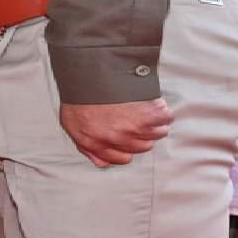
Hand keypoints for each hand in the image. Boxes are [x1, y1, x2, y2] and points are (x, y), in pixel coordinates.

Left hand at [59, 98, 174, 167]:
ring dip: (155, 124)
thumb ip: (88, 147)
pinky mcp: (148, 114)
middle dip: (141, 135)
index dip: (126, 148)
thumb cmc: (78, 96)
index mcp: (101, 144)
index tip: (128, 138)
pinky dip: (163, 112)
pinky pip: (166, 118)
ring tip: (148, 112)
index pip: (123, 159)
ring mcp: (135, 128)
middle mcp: (119, 140)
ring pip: (157, 134)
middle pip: (143, 147)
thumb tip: (102, 162)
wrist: (88, 74)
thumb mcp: (72, 125)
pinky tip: (156, 105)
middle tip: (137, 120)